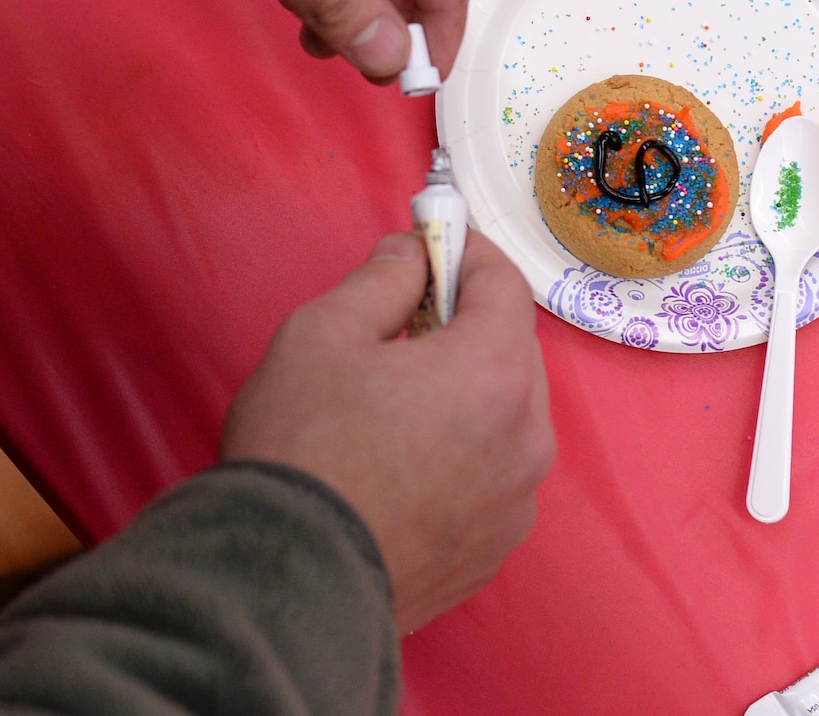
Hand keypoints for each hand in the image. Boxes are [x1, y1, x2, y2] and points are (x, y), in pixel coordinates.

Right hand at [220, 231, 553, 632]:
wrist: (291, 579)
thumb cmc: (303, 445)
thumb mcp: (321, 333)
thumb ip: (379, 281)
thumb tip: (410, 255)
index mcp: (493, 372)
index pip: (504, 283)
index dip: (466, 250)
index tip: (432, 238)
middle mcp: (527, 436)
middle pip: (513, 351)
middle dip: (466, 322)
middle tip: (403, 318)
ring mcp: (517, 501)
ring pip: (506, 416)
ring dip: (466, 392)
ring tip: (396, 399)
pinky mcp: (494, 550)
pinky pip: (492, 475)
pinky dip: (462, 453)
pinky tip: (402, 462)